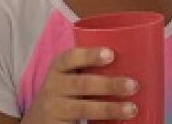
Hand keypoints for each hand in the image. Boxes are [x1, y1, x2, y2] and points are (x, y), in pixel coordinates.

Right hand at [22, 47, 139, 123]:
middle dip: (109, 85)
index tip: (110, 54)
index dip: (89, 55)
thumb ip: (89, 71)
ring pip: (83, 109)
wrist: (36, 121)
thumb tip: (134, 64)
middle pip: (81, 85)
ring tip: (132, 109)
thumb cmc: (64, 93)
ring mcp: (55, 110)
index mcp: (57, 70)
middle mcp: (53, 88)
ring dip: (109, 109)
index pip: (68, 58)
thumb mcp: (67, 78)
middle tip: (133, 85)